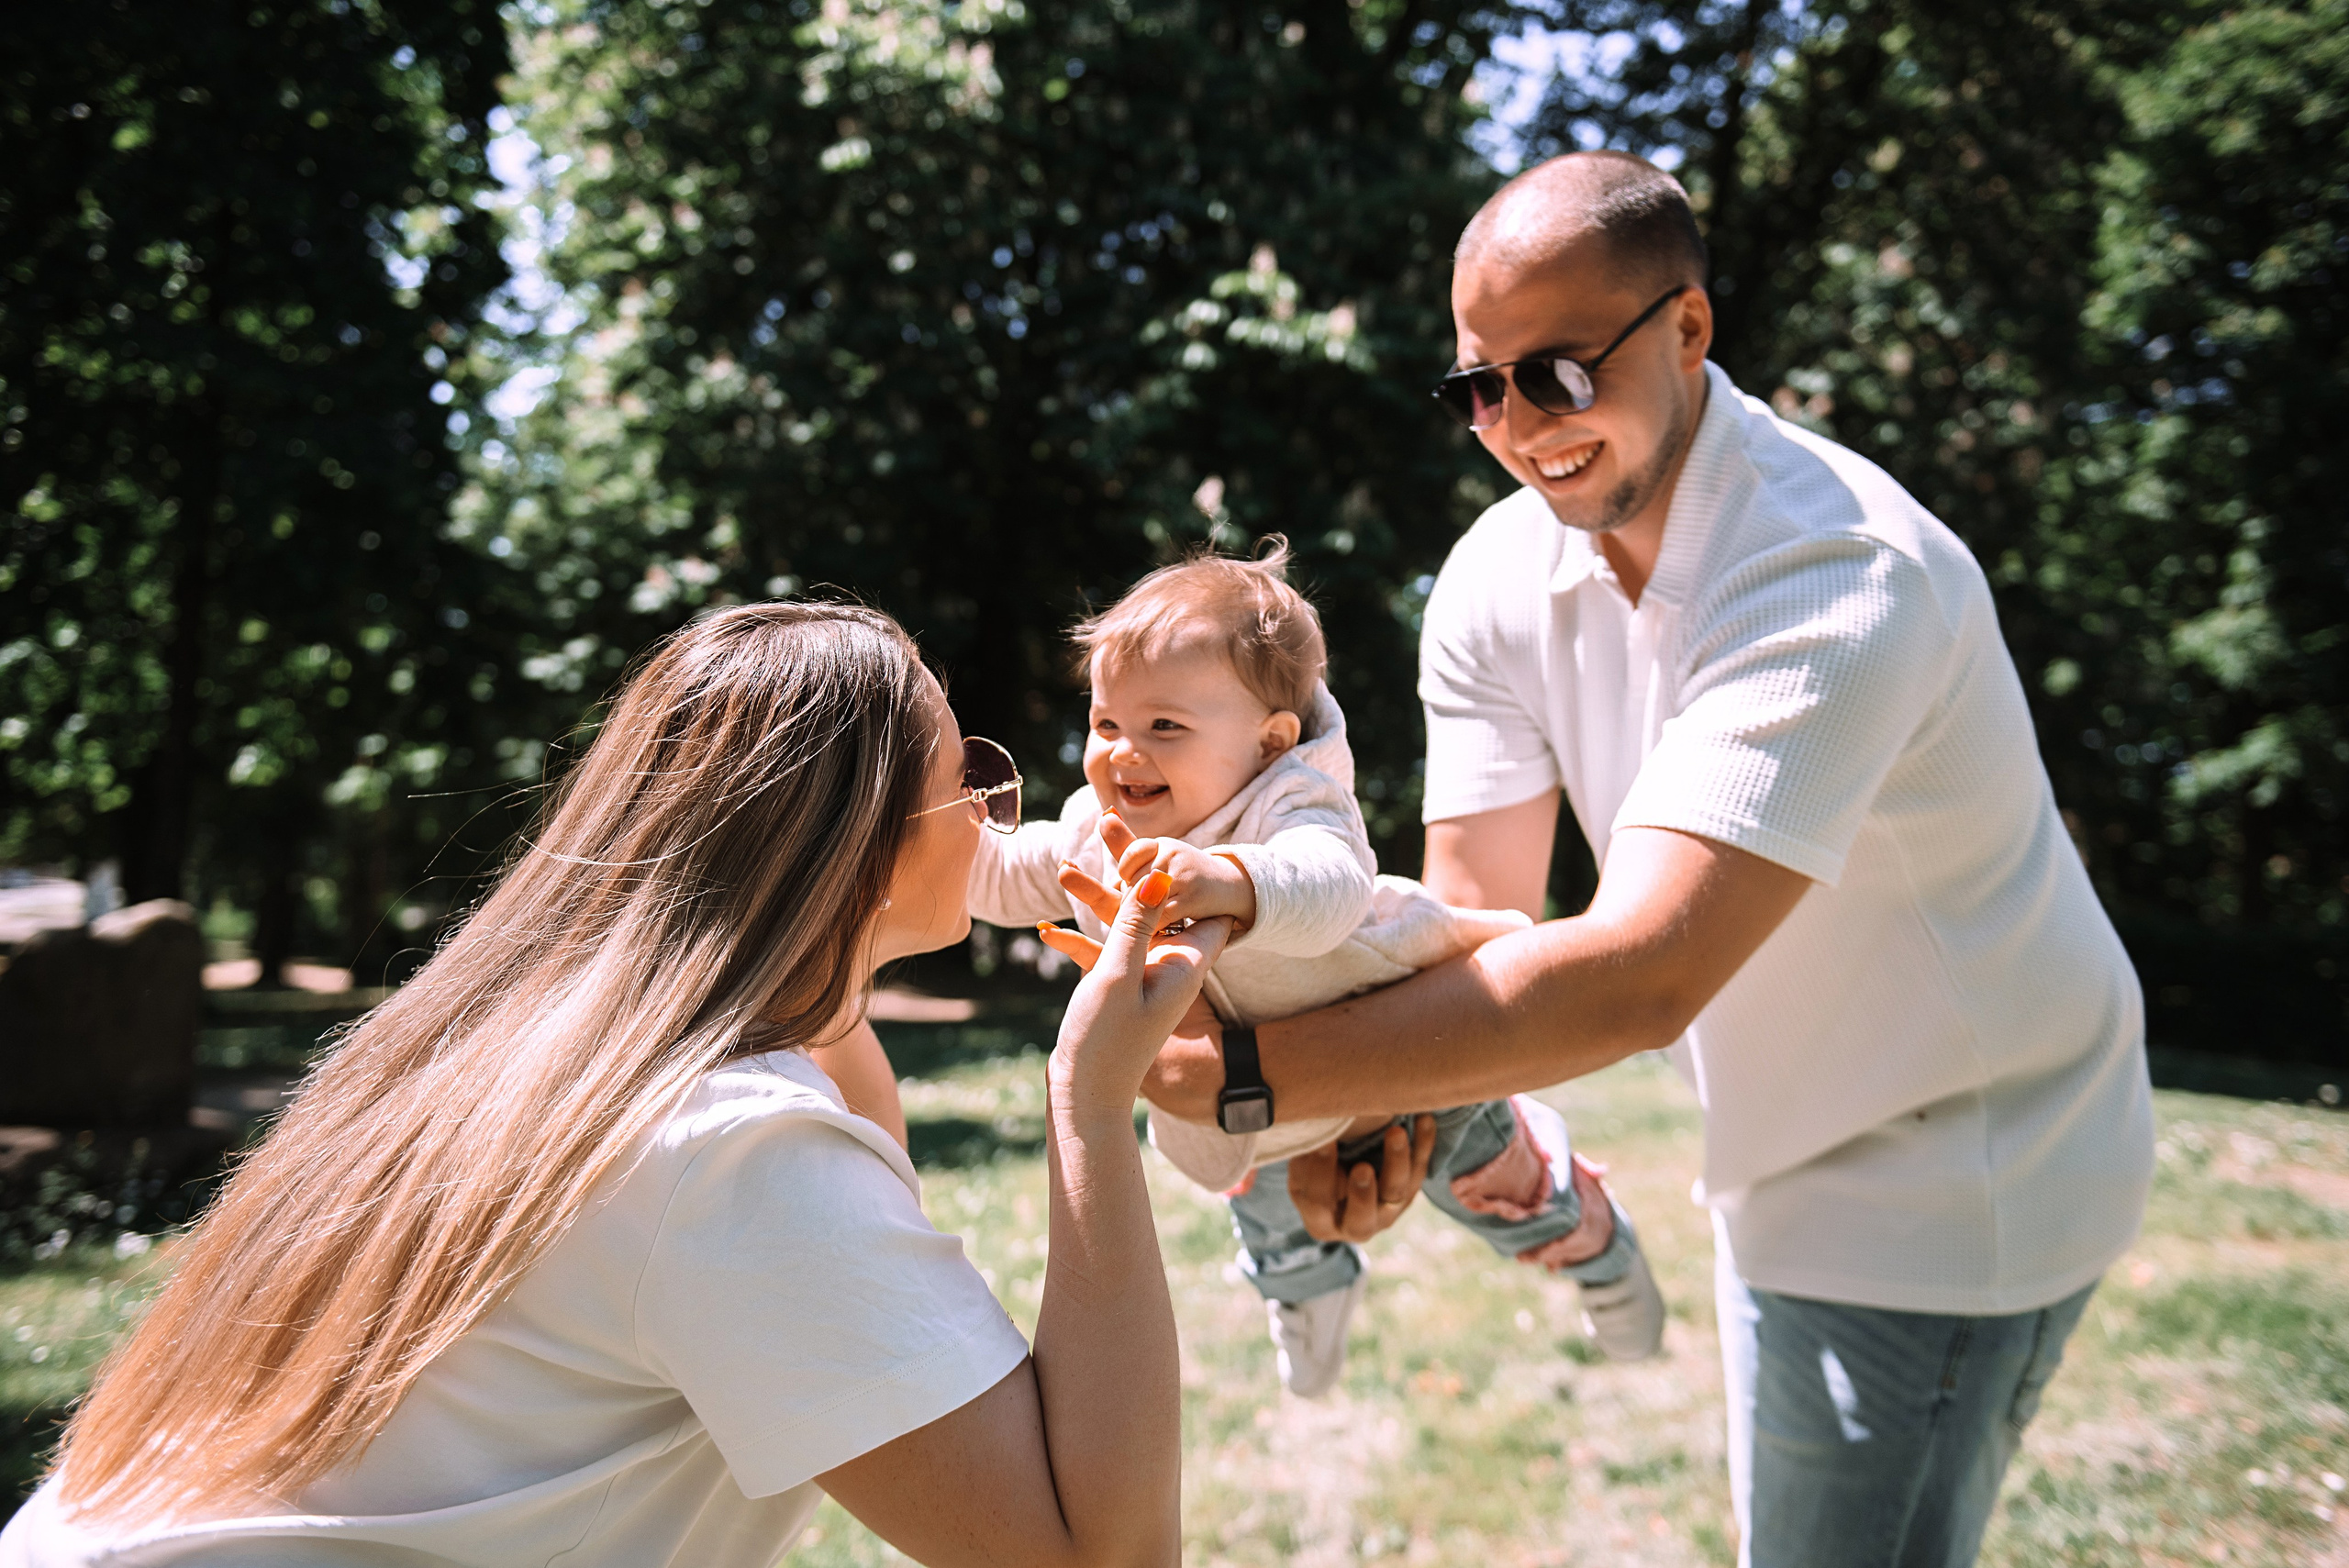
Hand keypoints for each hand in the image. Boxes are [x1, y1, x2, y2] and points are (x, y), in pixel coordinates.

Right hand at [1050, 869, 1232, 1121]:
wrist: (1084, 1098)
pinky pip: (1105, 952)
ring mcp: (1144, 979)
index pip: (1209, 909)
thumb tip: (1162, 873)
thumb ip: (1137, 923)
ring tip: (1066, 866)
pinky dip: (1081, 939)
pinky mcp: (1119, 990)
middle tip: (1107, 828)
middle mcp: (1171, 970)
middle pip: (1165, 909)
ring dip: (1099, 901)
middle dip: (1137, 875)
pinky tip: (1045, 930)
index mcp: (1186, 965)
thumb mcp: (1119, 974)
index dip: (1192, 878)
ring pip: (1129, 926)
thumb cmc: (1105, 1043)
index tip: (1162, 848)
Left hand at [1097, 810, 1256, 928]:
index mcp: (1161, 844)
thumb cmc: (1184, 873)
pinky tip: (1159, 928)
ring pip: (1143, 898)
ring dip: (1142, 913)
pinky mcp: (1192, 898)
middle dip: (1132, 896)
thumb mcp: (1157, 855)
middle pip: (1133, 879)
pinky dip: (1155, 926)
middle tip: (1145, 904)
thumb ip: (1126, 843)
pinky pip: (1158, 915)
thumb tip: (1104, 815)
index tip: (1133, 880)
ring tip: (1152, 915)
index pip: (1130, 853)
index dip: (1127, 871)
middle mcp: (1172, 853)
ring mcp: (1183, 875)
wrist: (1230, 887)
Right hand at [1287, 1115, 1436, 1242]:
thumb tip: (1320, 1138)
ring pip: (1397, 1193)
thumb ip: (1308, 1162)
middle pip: (1363, 1217)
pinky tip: (1424, 1120)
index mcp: (1322, 1224)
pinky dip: (1423, 1143)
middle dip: (1363, 1193)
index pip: (1318, 1204)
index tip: (1324, 1144)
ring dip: (1398, 1161)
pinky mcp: (1409, 1191)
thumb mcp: (1302, 1170)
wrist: (1340, 1167)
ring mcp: (1387, 1211)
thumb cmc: (1312, 1168)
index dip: (1320, 1174)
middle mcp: (1358, 1226)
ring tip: (1396, 1133)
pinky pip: (1419, 1169)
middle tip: (1362, 1168)